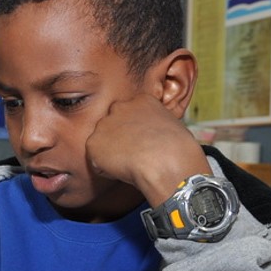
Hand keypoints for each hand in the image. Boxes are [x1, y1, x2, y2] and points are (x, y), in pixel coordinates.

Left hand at [85, 93, 209, 206]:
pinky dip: (105, 169)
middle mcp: (119, 107)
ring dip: (111, 153)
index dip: (135, 130)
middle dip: (118, 138)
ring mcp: (104, 124)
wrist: (166, 162)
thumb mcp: (171, 126)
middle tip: (134, 153)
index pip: (130, 113)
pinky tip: (122, 170)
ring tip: (130, 163)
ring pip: (102, 142)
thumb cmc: (177, 150)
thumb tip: (149, 137)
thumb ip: (153, 124)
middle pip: (112, 124)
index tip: (144, 141)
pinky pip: (96, 161)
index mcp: (141, 100)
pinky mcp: (93, 143)